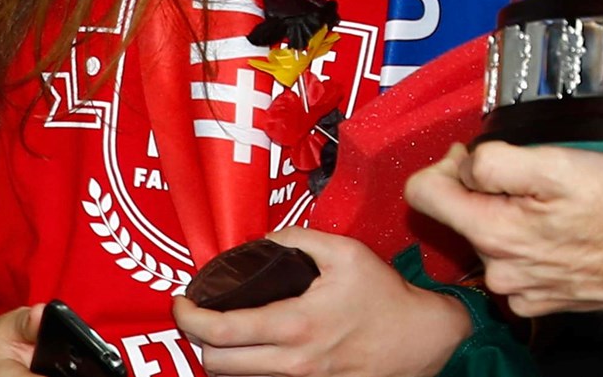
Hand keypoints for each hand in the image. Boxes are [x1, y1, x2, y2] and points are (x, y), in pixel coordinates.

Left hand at [174, 229, 470, 376]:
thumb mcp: (346, 252)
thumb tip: (263, 240)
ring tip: (225, 326)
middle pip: (215, 364)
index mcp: (295, 324)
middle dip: (197, 338)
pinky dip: (248, 365)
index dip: (189, 317)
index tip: (182, 301)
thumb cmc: (385, 297)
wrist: (420, 340)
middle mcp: (291, 362)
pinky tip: (255, 344)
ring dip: (221, 354)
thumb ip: (299, 238)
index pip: (221, 331)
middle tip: (200, 313)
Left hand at [405, 142, 602, 316]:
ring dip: (512, 215)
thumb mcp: (554, 161)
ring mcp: (520, 290)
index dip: (445, 163)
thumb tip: (464, 164)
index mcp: (492, 232)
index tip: (476, 156)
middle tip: (534, 175)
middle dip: (486, 188)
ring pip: (492, 237)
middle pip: (460, 215)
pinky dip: (532, 243)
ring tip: (556, 204)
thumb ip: (493, 160)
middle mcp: (498, 269)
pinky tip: (563, 231)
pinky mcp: (542, 301)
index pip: (421, 194)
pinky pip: (518, 263)